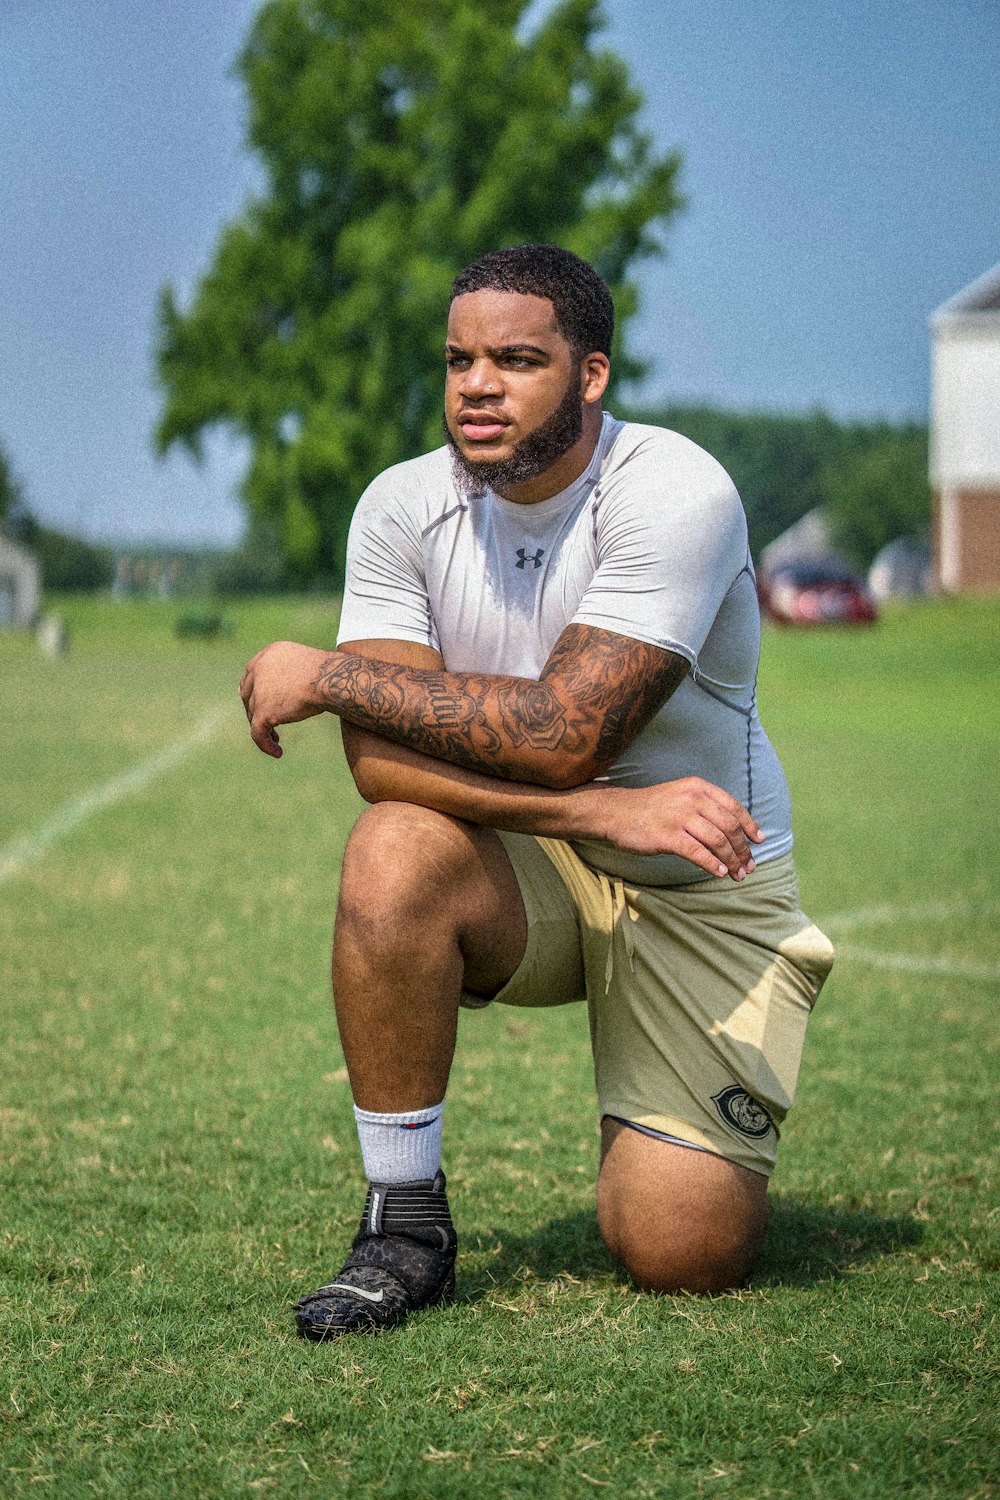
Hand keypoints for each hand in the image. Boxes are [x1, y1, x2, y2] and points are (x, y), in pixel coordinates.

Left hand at [238, 640, 329, 757]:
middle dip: (254, 711)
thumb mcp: (306, 666)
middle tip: (266, 724)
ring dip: (263, 729)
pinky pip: (258, 732)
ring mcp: (259, 690)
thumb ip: (291, 674)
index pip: (251, 675)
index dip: (252, 691)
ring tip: (275, 741)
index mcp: (270, 654)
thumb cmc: (330, 674)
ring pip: (253, 715)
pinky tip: (277, 752)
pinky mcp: (263, 710)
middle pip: (248, 694)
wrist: (332, 679)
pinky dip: (265, 744)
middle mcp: (260, 668)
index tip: (255, 705)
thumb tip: (286, 695)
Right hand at [596, 778, 763, 879]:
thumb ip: (704, 806)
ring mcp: (679, 817)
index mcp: (698, 787)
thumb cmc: (650, 808)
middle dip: (743, 849)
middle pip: (729, 826)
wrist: (616, 812)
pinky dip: (713, 865)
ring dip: (732, 860)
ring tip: (737, 874)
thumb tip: (732, 830)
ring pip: (718, 841)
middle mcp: (692, 799)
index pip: (733, 807)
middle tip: (749, 866)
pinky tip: (720, 873)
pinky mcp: (668, 836)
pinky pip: (698, 853)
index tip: (759, 841)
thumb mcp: (680, 795)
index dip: (750, 825)